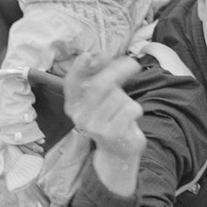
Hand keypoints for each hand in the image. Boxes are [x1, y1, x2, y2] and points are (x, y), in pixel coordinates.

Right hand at [64, 54, 146, 191]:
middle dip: (118, 70)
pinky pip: (129, 109)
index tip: (88, 55)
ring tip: (124, 109)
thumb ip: (98, 77)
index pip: (71, 84)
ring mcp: (95, 126)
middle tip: (133, 64)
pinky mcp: (112, 133)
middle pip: (100, 85)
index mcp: (74, 106)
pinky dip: (135, 110)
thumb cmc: (110, 118)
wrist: (118, 151)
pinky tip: (130, 119)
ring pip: (118, 97)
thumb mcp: (100, 98)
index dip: (79, 69)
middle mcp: (80, 116)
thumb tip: (100, 55)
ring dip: (127, 98)